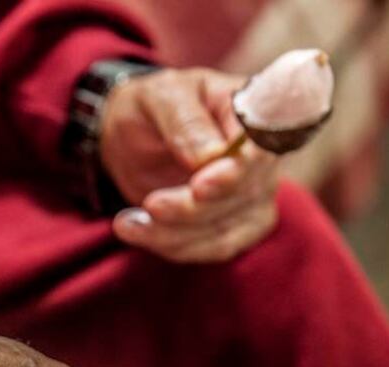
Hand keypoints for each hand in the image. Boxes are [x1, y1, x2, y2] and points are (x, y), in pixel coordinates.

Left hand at [100, 67, 278, 262]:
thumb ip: (184, 120)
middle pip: (242, 196)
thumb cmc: (153, 106)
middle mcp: (262, 155)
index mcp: (251, 110)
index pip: (261, 147)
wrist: (135, 136)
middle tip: (151, 205)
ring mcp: (255, 192)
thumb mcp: (159, 97)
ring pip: (227, 230)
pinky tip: (136, 231)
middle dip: (192, 209)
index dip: (236, 173)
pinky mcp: (238, 223)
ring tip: (126, 224)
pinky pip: (216, 248)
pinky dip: (174, 246)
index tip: (200, 188)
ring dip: (175, 234)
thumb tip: (210, 155)